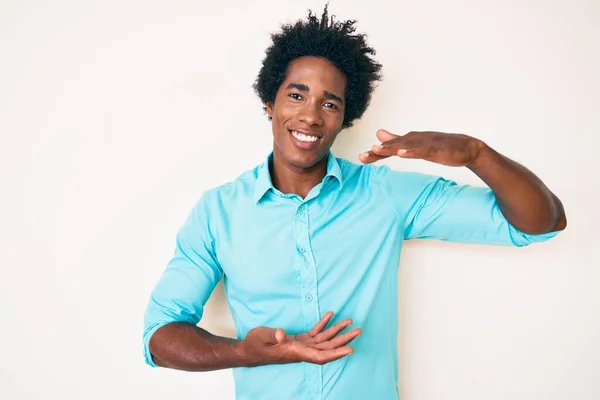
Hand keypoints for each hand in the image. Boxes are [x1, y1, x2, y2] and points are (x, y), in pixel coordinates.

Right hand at [241, 311, 360, 365]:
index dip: (336, 353)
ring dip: (337, 331)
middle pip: (327, 348)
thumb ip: (273, 335)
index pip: (320, 356)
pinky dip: (323, 325)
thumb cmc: (255, 344)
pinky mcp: (298, 341)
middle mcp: (302, 351)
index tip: (350, 349)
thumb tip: (282, 334)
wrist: (249, 350)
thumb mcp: (261, 337)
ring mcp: (301, 346)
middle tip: (358, 331)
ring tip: (349, 322)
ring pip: (324, 340)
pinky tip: (330, 315)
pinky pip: (315, 334)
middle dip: (343, 340)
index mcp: (295, 352)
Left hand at [359, 129, 484, 166]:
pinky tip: (401, 154)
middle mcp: (415, 139)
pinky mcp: (436, 149)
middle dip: (377, 152)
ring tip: (376, 150)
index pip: (389, 148)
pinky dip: (411, 152)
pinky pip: (422, 151)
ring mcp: (426, 144)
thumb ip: (397, 141)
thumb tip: (378, 134)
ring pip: (405, 146)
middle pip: (393, 146)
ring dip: (390, 148)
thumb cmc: (440, 146)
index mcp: (409, 140)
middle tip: (361, 156)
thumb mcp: (415, 146)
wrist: (467, 147)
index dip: (375, 153)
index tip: (361, 157)